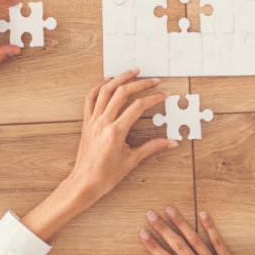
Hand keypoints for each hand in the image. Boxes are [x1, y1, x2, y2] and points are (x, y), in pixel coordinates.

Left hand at [22, 71, 176, 240]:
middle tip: (153, 80)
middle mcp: (103, 122)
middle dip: (140, 84)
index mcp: (115, 132)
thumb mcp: (132, 161)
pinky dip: (99, 87)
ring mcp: (93, 120)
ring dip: (120, 78)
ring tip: (133, 72)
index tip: (162, 96)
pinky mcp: (87, 122)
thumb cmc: (105, 176)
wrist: (84, 183)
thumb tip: (170, 142)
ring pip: (106, 91)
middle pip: (122, 93)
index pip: (137, 107)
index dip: (153, 99)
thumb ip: (152, 148)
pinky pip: (91, 98)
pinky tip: (108, 82)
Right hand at [140, 208, 254, 254]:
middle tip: (151, 214)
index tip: (143, 233)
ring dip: (181, 223)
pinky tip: (202, 214)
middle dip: (163, 229)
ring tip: (170, 209)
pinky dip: (210, 227)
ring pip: (195, 240)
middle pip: (179, 246)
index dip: (154, 247)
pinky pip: (218, 241)